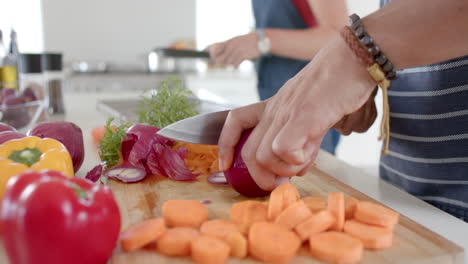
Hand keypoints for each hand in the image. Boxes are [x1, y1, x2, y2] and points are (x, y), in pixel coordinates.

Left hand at [207, 33, 259, 66]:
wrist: (260, 40)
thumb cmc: (247, 42)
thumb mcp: (236, 41)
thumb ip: (226, 48)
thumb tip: (217, 58)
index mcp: (228, 42)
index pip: (214, 46)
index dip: (206, 51)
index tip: (201, 57)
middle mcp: (231, 46)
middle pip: (218, 58)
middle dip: (215, 62)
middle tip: (211, 63)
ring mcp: (236, 51)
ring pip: (227, 63)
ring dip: (229, 64)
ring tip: (235, 59)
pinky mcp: (242, 55)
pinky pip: (235, 65)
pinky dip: (236, 65)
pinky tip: (239, 61)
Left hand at [218, 35, 376, 190]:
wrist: (353, 58)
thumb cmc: (336, 84)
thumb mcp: (310, 111)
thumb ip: (301, 138)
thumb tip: (296, 166)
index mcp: (273, 106)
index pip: (236, 121)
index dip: (226, 146)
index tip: (226, 165)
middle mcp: (275, 110)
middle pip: (249, 152)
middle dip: (261, 177)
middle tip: (281, 183)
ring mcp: (287, 113)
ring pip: (263, 156)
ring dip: (282, 170)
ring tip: (302, 163)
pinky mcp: (304, 117)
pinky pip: (283, 149)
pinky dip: (295, 161)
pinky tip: (311, 154)